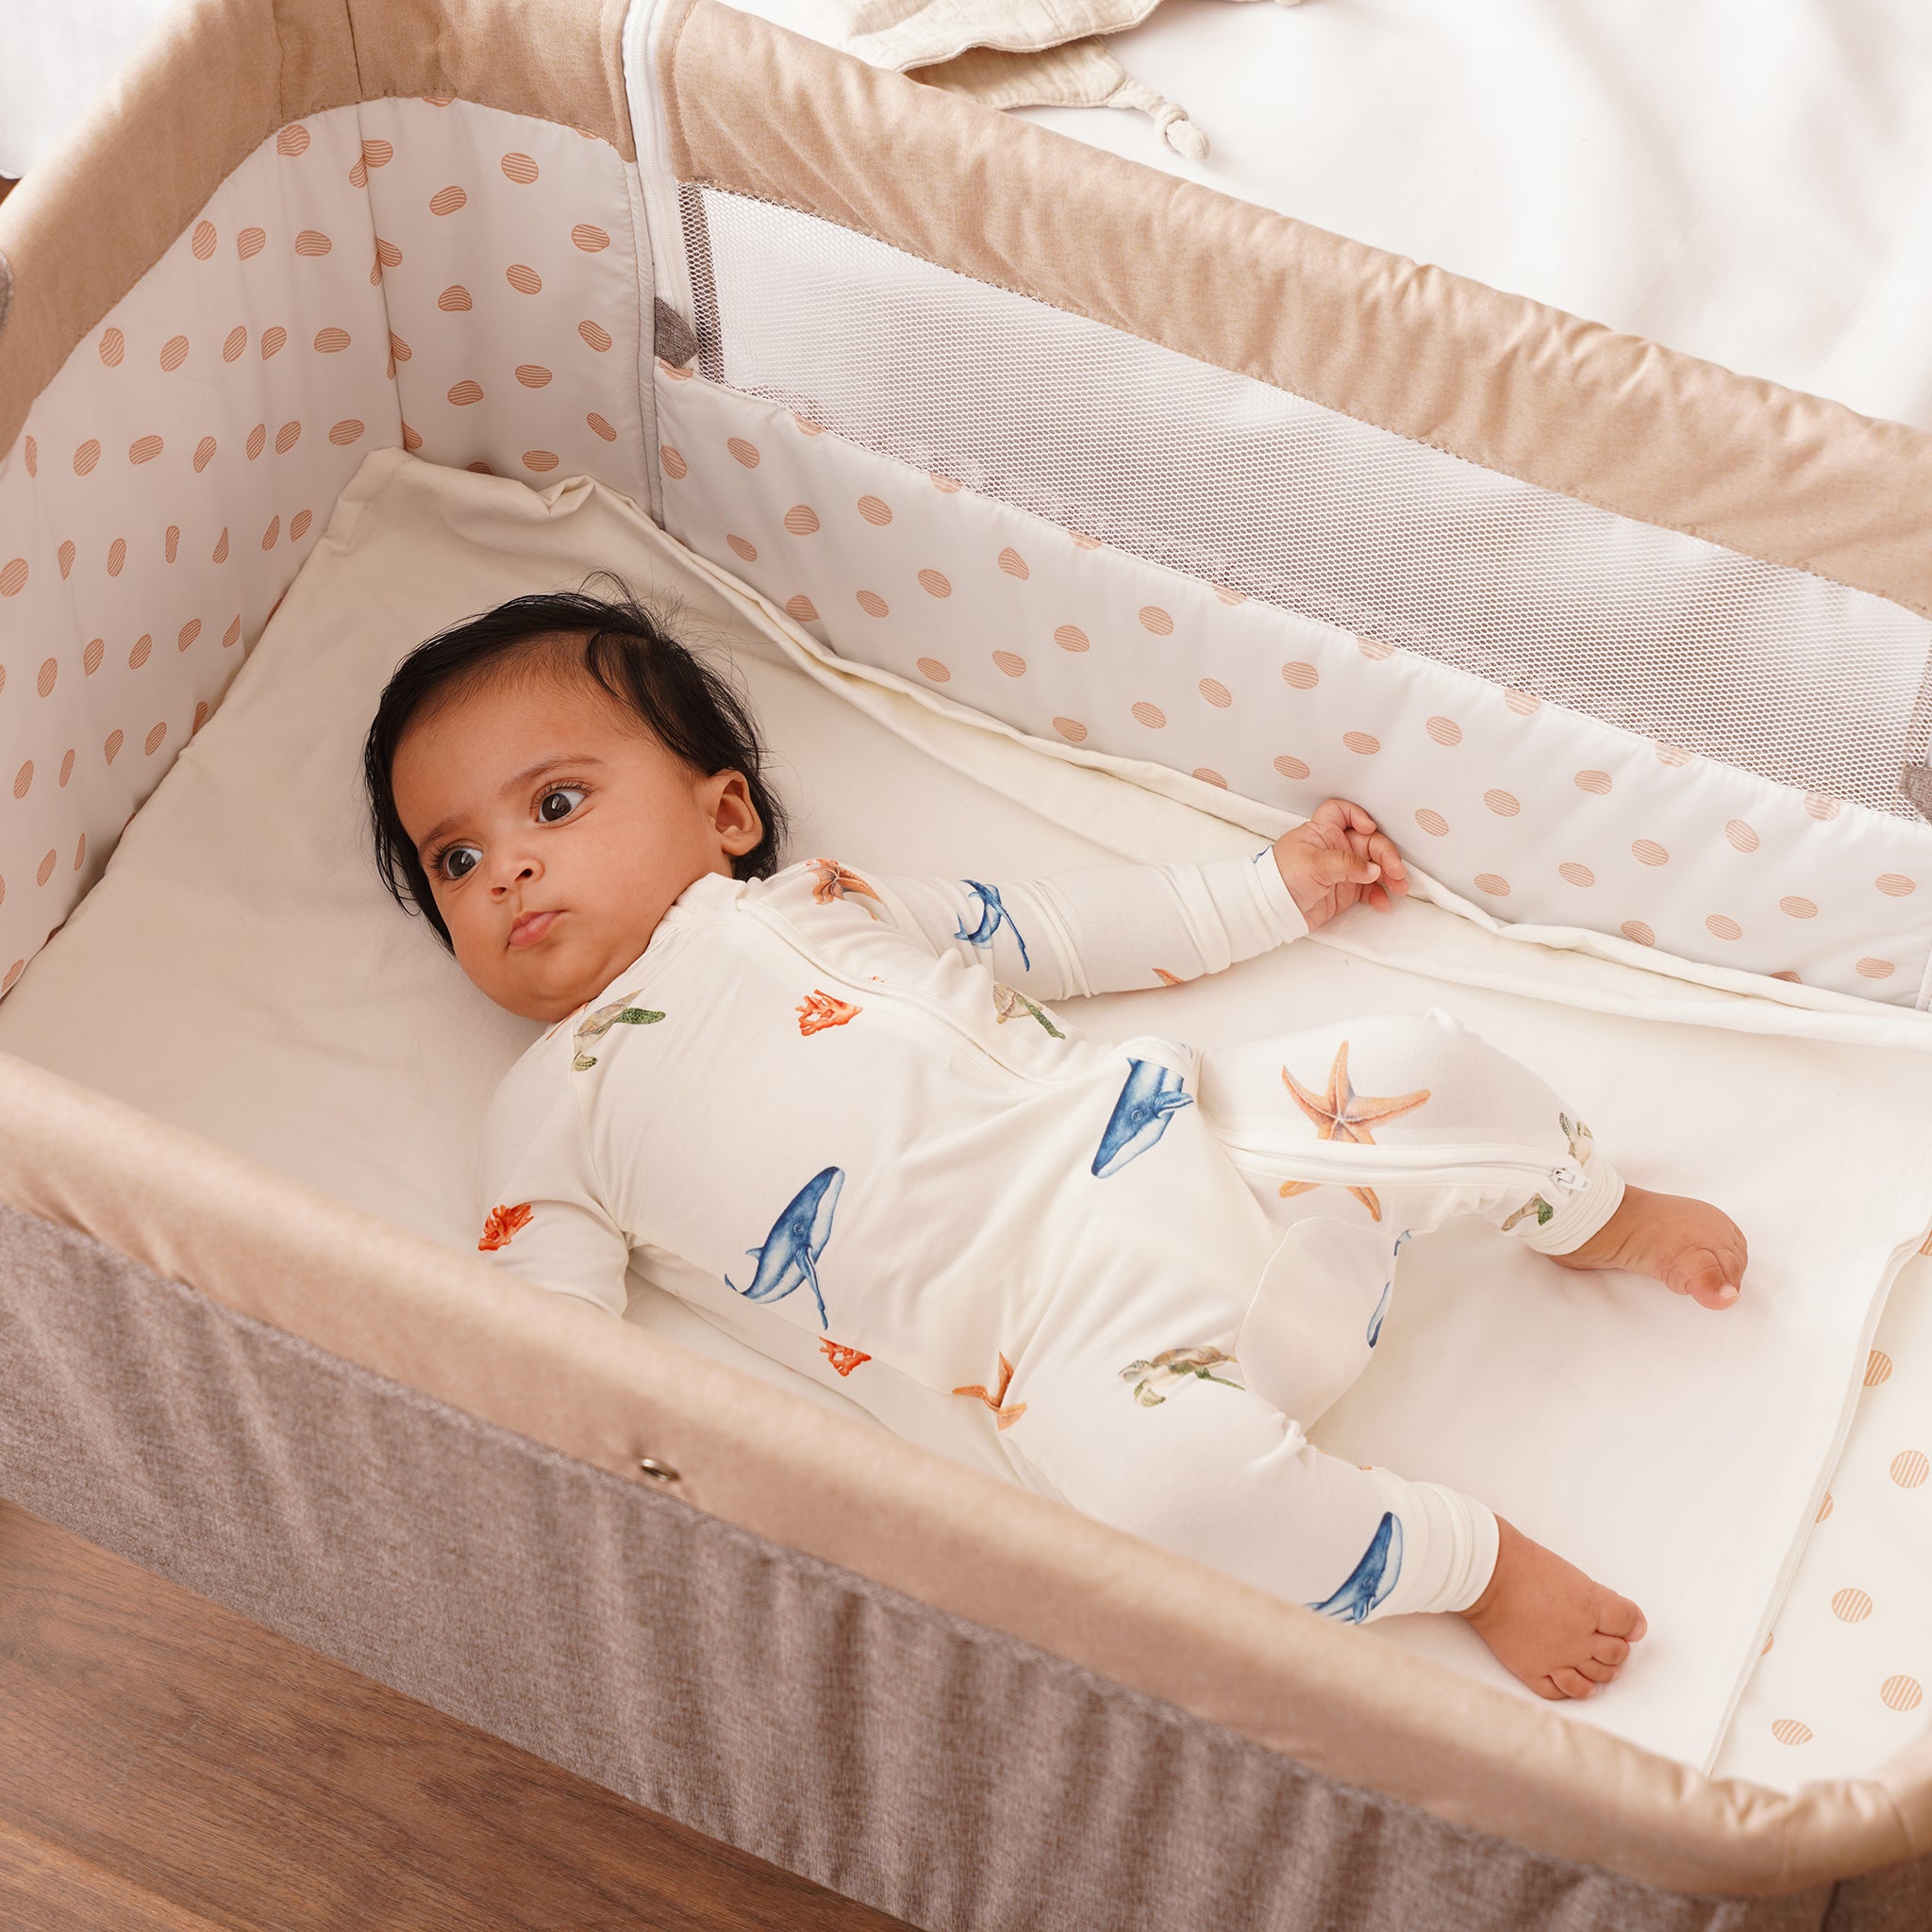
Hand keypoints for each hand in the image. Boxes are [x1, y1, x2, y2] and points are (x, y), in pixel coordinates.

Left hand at [1272, 798, 1407, 930]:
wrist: (1272, 911)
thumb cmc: (1282, 878)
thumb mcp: (1313, 864)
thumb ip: (1346, 864)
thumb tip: (1374, 870)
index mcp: (1323, 832)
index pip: (1342, 812)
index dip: (1358, 816)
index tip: (1369, 829)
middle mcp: (1336, 847)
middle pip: (1369, 842)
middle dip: (1386, 855)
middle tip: (1396, 872)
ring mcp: (1343, 869)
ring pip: (1375, 866)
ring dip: (1389, 876)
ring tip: (1399, 889)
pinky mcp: (1347, 890)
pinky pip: (1370, 889)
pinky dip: (1379, 895)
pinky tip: (1383, 903)